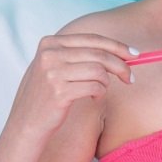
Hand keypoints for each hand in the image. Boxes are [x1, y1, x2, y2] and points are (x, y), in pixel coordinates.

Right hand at [10, 32, 135, 138]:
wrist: (26, 122)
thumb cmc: (47, 94)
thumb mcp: (56, 66)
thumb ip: (80, 55)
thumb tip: (121, 52)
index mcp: (50, 43)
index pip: (92, 39)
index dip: (117, 46)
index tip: (134, 54)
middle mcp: (50, 54)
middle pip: (99, 54)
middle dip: (121, 66)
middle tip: (131, 78)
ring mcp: (53, 72)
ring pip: (99, 71)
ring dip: (107, 83)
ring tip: (100, 90)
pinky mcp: (59, 91)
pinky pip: (95, 87)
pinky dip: (100, 93)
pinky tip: (93, 97)